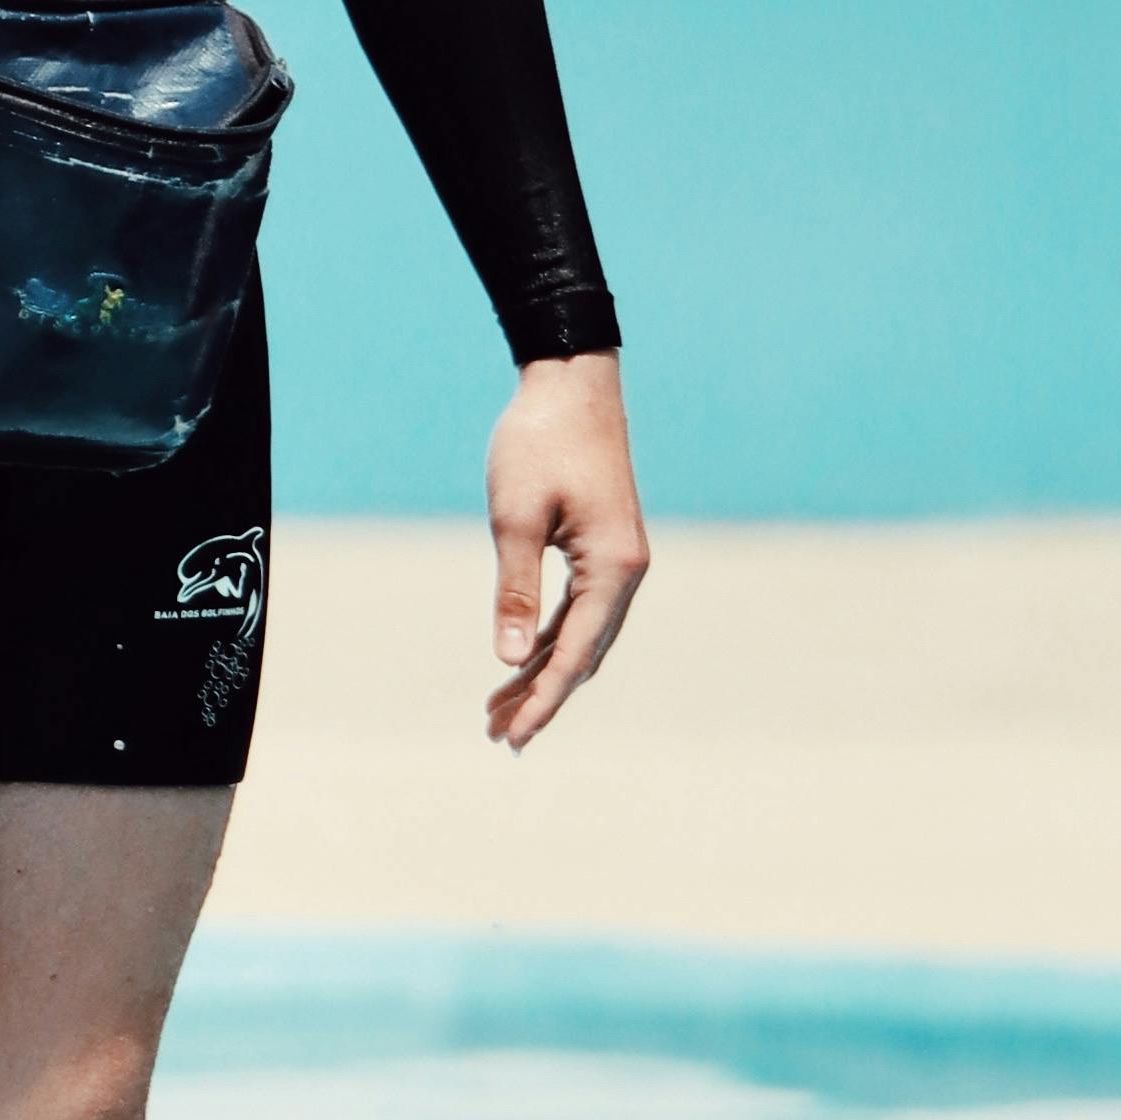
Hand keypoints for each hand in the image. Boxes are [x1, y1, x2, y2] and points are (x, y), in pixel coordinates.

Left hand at [486, 351, 647, 749]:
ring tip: (498, 713)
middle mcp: (625, 572)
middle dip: (540, 698)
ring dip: (542, 673)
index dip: (543, 700)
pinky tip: (520, 662)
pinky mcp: (603, 549)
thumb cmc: (538, 441)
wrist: (571, 382)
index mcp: (613, 568)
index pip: (575, 654)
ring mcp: (618, 561)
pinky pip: (578, 611)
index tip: (512, 737)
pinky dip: (548, 639)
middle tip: (495, 737)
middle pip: (583, 655)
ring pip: (581, 637)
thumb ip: (514, 590)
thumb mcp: (515, 517)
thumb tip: (508, 660)